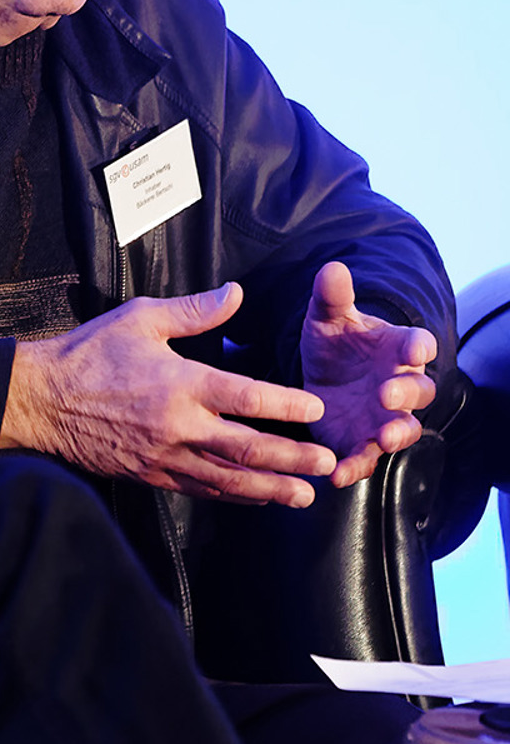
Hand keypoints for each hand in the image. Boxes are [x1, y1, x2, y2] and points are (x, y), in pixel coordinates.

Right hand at [1, 282, 336, 506]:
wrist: (39, 399)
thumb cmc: (87, 354)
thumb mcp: (138, 319)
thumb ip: (192, 311)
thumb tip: (236, 293)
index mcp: (179, 383)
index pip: (245, 397)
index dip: (284, 404)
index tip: (315, 408)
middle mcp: (177, 425)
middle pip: (247, 448)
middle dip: (292, 458)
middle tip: (328, 465)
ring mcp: (163, 455)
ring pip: (228, 479)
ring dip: (270, 488)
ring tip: (304, 496)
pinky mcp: (149, 474)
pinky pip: (199, 490)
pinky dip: (233, 496)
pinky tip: (257, 498)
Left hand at [302, 261, 436, 488]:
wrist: (323, 376)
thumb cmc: (335, 343)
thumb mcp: (327, 319)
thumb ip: (332, 297)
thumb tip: (332, 268)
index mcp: (398, 350)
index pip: (418, 344)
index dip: (419, 346)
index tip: (416, 347)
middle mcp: (399, 385)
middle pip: (418, 392)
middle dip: (406, 395)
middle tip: (388, 396)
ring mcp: (384, 417)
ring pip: (401, 430)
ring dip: (394, 436)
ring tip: (381, 440)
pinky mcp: (361, 442)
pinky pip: (364, 459)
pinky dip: (354, 468)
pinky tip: (337, 475)